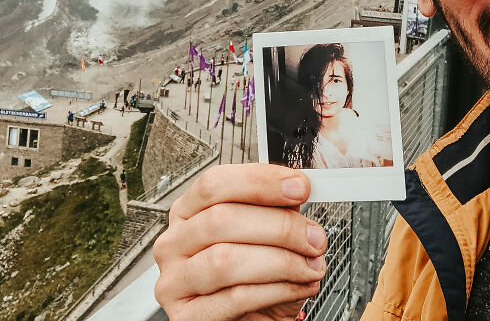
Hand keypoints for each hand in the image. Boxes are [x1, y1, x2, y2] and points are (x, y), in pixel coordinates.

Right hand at [153, 163, 327, 320]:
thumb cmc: (250, 279)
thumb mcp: (260, 238)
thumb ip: (273, 211)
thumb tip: (297, 191)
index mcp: (188, 212)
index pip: (214, 183)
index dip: (260, 181)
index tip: (299, 186)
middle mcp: (175, 243)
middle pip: (221, 219)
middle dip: (280, 226)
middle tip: (314, 237)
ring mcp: (175, 281)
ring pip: (226, 260)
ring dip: (282, 261)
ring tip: (310, 266)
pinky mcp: (186, 317)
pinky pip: (236, 298)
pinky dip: (277, 290)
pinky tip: (298, 286)